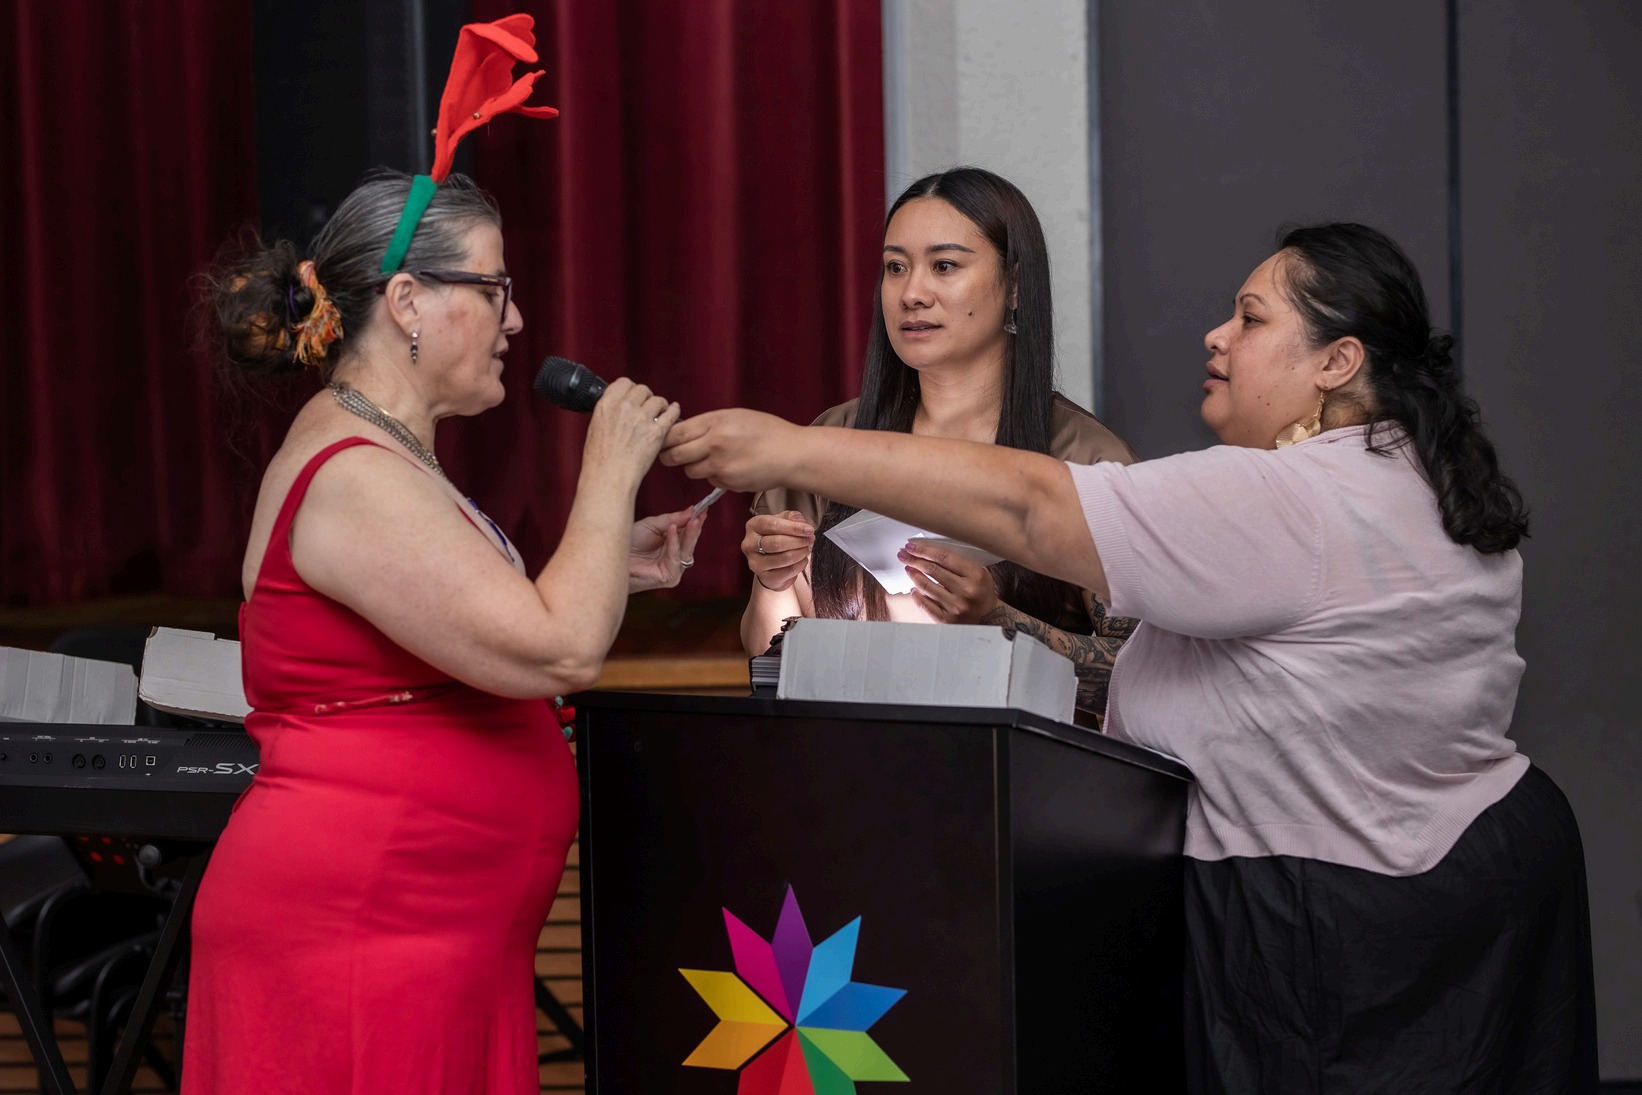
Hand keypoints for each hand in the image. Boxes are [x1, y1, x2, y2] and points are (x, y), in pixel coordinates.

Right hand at [583, 378, 679, 489]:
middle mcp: (624, 408)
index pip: (624, 383)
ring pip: (658, 400)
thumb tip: (618, 408)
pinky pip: (671, 414)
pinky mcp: (656, 432)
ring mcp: (641, 419)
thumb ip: (608, 413)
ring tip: (660, 411)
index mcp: (607, 405)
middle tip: (647, 406)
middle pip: (642, 389)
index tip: (634, 395)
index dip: (631, 389)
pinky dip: (674, 411)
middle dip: (646, 397)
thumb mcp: (594, 428)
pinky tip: (674, 411)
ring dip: (660, 405)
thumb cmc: (599, 460)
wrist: (608, 478)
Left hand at [628, 507, 705, 592]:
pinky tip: (672, 530)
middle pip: (690, 541)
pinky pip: (675, 557)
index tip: (703, 508)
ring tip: (693, 520)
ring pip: (686, 550)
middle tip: (701, 514)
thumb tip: (692, 510)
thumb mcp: (653, 525)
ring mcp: (674, 568)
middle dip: (695, 527)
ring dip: (689, 534)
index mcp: (672, 545)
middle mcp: (675, 557)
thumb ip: (672, 519)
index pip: (688, 532)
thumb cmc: (630, 542)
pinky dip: (674, 543)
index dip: (696, 520)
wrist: (613, 557)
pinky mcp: (669, 577)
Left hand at [659, 409, 799, 491]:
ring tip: (711, 457)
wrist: (792, 454)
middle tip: (671, 453)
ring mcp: (720, 467)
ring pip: (690, 471)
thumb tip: (680, 431)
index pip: (674, 433)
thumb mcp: (735, 416)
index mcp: (714, 423)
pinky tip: (732, 467)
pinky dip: (714, 475)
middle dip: (669, 456)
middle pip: (673, 456)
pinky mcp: (727, 484)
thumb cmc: (766, 431)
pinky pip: (710, 480)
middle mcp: (714, 445)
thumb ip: (707, 424)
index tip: (661, 439)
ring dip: (693, 466)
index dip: (663, 438)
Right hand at [743, 511, 812, 591]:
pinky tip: (802, 559)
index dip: (793, 528)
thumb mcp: (783, 521)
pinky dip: (800, 564)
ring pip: (784, 558)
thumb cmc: (776, 536)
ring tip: (806, 549)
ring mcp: (755, 563)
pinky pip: (789, 571)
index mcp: (753, 526)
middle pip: (777, 543)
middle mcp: (749, 545)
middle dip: (798, 541)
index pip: (773, 525)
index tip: (809, 530)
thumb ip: (792, 517)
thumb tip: (800, 521)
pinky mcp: (765, 578)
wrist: (769, 561)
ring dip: (801, 553)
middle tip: (809, 540)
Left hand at [898, 540, 999, 623]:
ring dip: (914, 576)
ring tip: (909, 569)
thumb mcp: (978, 571)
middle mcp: (966, 591)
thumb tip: (928, 552)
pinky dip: (917, 596)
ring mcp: (956, 607)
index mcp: (975, 575)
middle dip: (914, 560)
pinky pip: (926, 606)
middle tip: (903, 555)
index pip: (944, 557)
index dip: (924, 550)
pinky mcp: (948, 620)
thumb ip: (957, 562)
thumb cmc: (981, 589)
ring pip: (927, 587)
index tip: (911, 546)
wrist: (989, 616)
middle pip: (933, 571)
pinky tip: (914, 590)